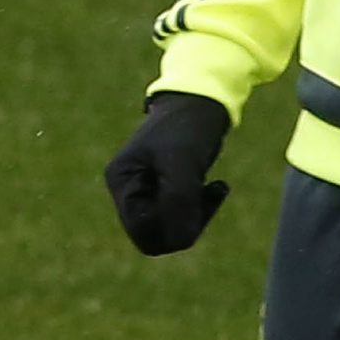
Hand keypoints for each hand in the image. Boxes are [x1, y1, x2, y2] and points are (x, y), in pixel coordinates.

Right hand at [103, 91, 232, 255]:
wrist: (203, 98)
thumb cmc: (187, 126)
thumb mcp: (182, 163)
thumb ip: (178, 202)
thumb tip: (180, 240)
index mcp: (123, 180)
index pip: (141, 229)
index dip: (170, 228)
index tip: (197, 206)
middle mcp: (130, 187)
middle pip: (154, 233)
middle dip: (184, 223)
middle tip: (207, 199)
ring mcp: (148, 187)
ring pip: (170, 226)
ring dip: (197, 214)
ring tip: (216, 189)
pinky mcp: (167, 186)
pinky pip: (182, 213)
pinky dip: (202, 206)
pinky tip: (217, 186)